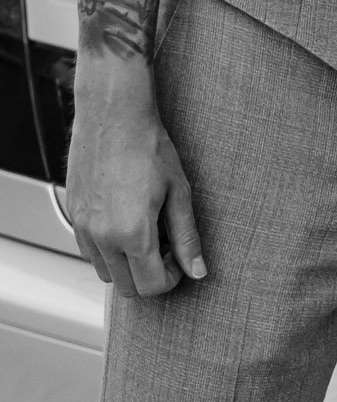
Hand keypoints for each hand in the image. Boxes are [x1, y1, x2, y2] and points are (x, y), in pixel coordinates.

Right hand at [66, 55, 205, 297]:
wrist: (114, 115)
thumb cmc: (148, 146)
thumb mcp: (178, 191)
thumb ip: (187, 237)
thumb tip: (198, 271)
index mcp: (132, 233)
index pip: (150, 286)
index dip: (171, 278)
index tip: (179, 260)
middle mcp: (102, 236)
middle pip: (126, 287)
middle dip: (149, 275)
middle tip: (166, 246)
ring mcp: (83, 227)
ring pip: (105, 271)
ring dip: (127, 264)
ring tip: (147, 232)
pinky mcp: (73, 215)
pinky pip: (89, 251)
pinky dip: (108, 249)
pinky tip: (125, 221)